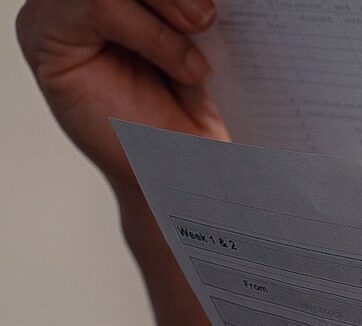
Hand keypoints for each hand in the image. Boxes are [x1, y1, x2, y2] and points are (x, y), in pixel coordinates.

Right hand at [17, 0, 228, 197]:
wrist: (186, 180)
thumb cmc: (192, 118)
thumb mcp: (204, 48)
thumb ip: (193, 9)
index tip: (223, 2)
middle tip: (210, 18)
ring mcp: (57, 12)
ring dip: (167, 7)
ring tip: (201, 45)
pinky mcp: (44, 36)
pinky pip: (96, 5)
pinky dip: (150, 32)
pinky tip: (185, 65)